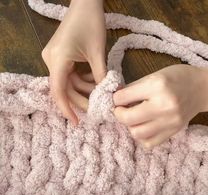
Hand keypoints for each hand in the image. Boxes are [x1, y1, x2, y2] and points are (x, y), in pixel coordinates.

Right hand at [42, 0, 105, 124]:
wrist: (85, 3)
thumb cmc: (91, 23)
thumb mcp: (98, 53)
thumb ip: (101, 76)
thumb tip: (108, 96)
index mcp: (57, 60)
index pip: (59, 91)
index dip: (67, 109)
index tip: (76, 122)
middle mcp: (51, 61)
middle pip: (65, 88)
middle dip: (82, 99)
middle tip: (97, 108)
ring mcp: (55, 59)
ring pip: (69, 83)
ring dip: (85, 88)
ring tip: (101, 92)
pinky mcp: (61, 57)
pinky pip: (71, 75)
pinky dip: (83, 80)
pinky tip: (96, 80)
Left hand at [113, 64, 207, 147]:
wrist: (203, 89)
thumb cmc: (178, 77)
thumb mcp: (154, 75)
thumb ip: (133, 87)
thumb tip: (115, 98)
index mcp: (157, 86)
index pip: (123, 98)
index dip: (115, 98)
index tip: (118, 98)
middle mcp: (163, 106)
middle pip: (128, 119)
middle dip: (118, 114)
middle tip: (121, 109)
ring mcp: (169, 122)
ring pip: (137, 133)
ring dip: (130, 126)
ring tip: (134, 118)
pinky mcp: (173, 132)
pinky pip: (149, 143)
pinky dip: (142, 137)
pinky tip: (144, 126)